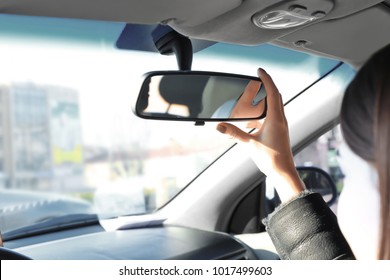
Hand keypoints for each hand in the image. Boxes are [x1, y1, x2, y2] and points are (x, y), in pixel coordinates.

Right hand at [216, 68, 304, 201]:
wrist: (283, 171)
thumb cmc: (271, 158)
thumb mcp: (249, 144)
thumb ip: (234, 133)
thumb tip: (219, 126)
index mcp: (276, 118)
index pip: (272, 92)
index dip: (266, 79)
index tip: (259, 71)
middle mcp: (281, 119)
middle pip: (276, 96)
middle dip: (267, 86)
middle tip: (256, 80)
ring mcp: (281, 125)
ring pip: (275, 106)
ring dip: (265, 99)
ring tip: (252, 99)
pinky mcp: (279, 131)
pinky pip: (272, 116)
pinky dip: (263, 112)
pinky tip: (252, 120)